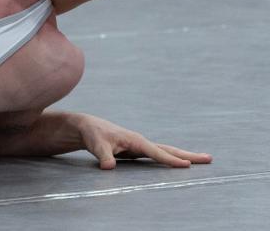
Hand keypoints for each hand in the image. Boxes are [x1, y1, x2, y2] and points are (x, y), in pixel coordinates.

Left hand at [76, 114, 211, 169]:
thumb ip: (103, 156)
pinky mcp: (138, 151)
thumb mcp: (96, 145)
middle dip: (188, 155)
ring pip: (166, 151)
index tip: (187, 165)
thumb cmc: (93, 134)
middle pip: (168, 149)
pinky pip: (159, 155)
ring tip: (203, 160)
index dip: (170, 160)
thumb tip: (108, 167)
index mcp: (136, 140)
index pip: (156, 152)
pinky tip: (179, 163)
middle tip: (209, 158)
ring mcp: (141, 146)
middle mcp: (141, 142)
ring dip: (183, 156)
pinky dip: (171, 158)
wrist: (87, 127)